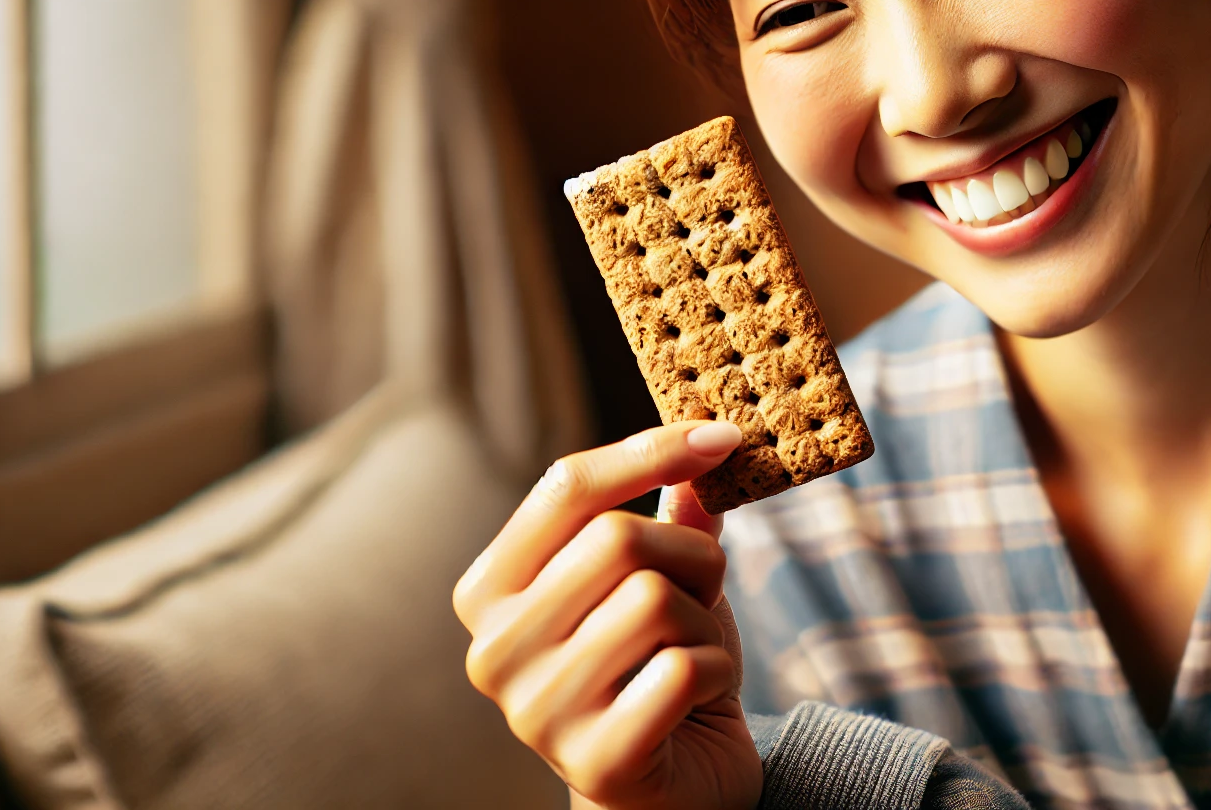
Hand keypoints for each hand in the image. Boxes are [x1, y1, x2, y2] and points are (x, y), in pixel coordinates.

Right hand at [453, 421, 760, 809]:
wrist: (675, 790)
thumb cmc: (659, 672)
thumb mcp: (665, 582)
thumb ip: (673, 517)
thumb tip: (706, 443)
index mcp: (489, 591)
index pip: (566, 487)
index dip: (651, 450)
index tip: (722, 436)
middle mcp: (493, 651)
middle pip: (617, 539)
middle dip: (692, 556)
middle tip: (706, 592)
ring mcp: (535, 712)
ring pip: (654, 601)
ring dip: (706, 623)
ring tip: (693, 654)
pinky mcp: (593, 761)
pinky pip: (682, 669)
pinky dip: (718, 672)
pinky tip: (700, 699)